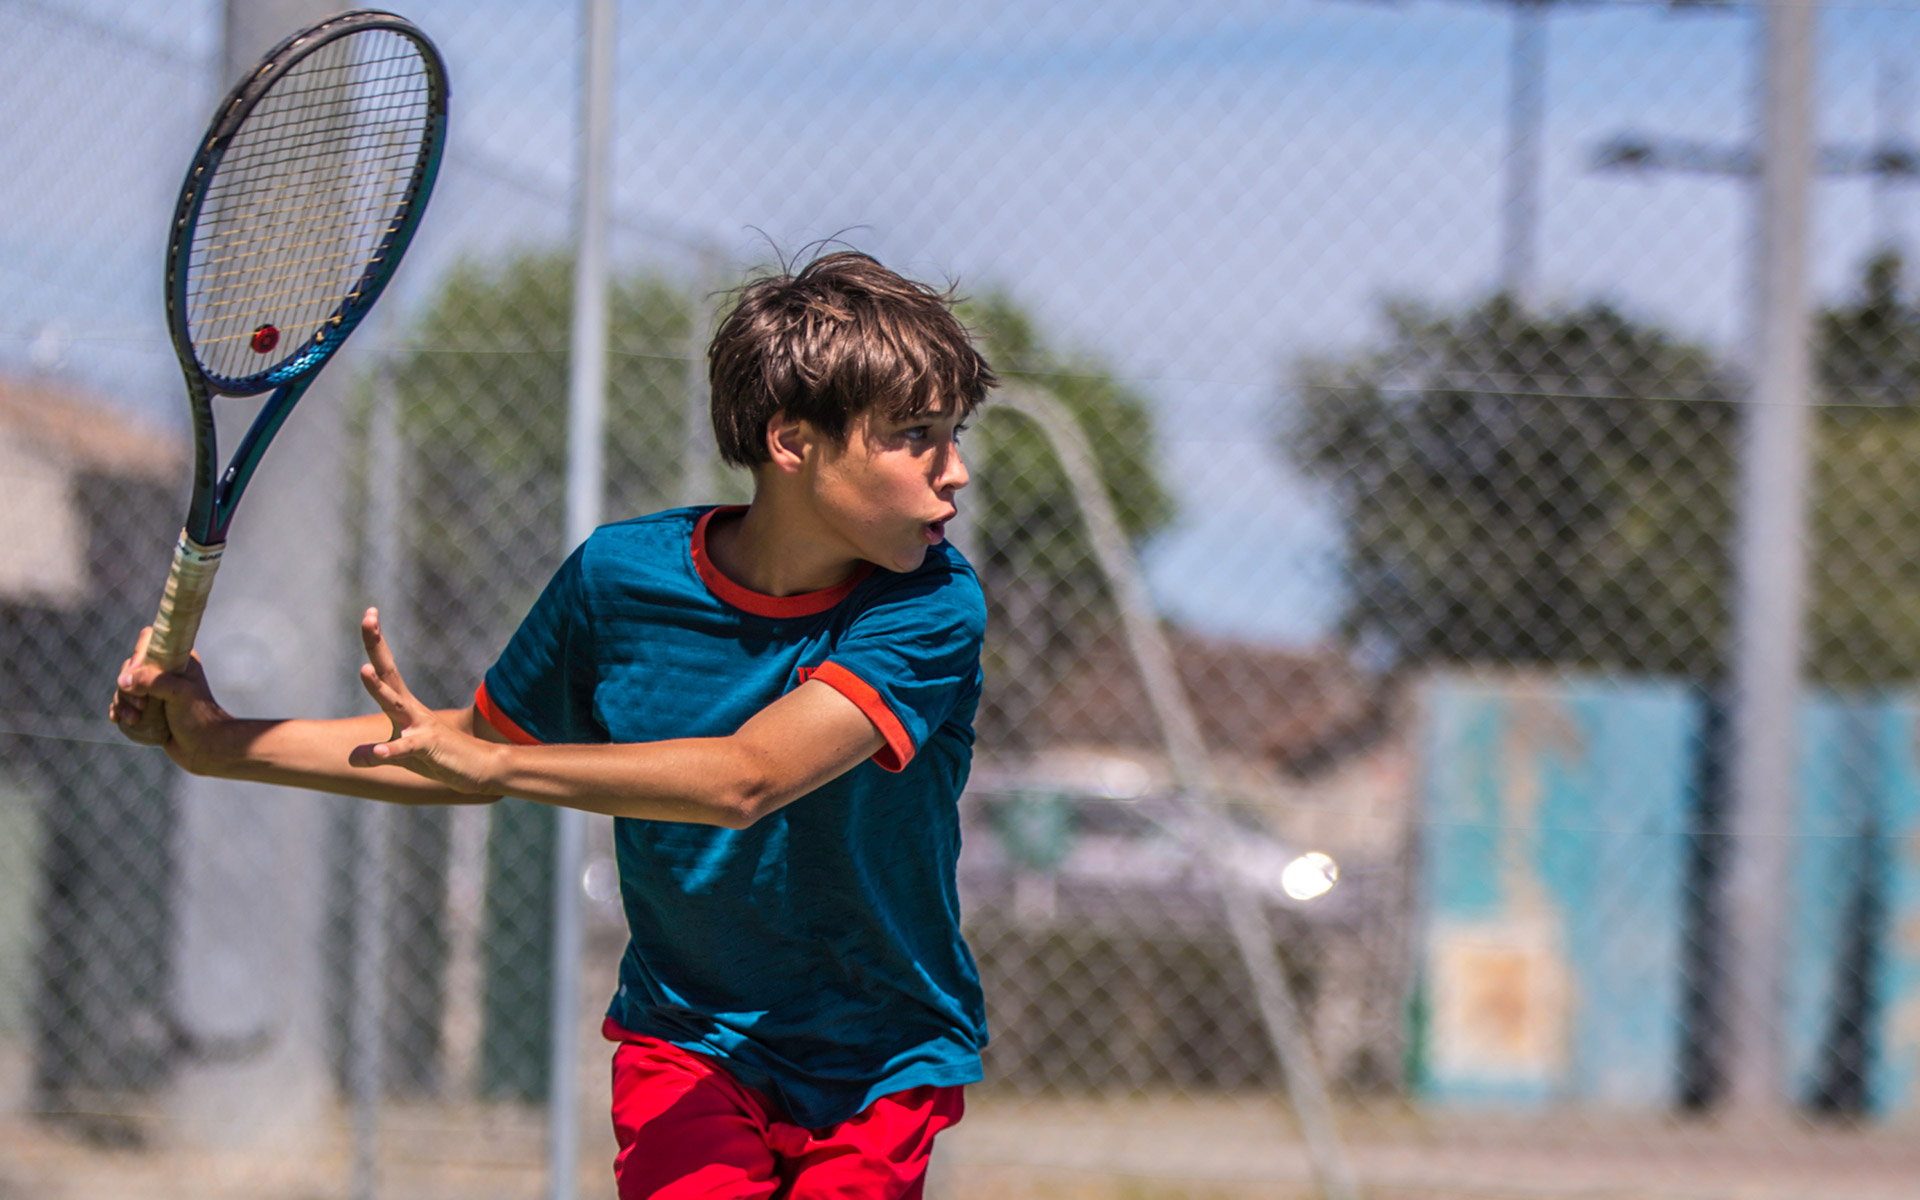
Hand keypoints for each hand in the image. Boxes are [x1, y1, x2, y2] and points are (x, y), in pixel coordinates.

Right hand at [111, 627, 234, 771]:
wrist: (206, 748)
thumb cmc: (198, 717)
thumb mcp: (177, 693)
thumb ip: (151, 681)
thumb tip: (122, 680)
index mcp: (178, 659)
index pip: (148, 642)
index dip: (138, 656)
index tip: (139, 676)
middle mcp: (165, 672)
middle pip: (130, 668)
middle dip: (128, 687)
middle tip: (142, 705)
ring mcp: (155, 692)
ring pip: (124, 688)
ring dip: (123, 703)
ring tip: (134, 719)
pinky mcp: (147, 710)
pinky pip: (123, 705)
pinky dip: (118, 711)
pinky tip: (118, 719)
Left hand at [350, 608, 501, 793]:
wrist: (483, 768)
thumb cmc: (442, 758)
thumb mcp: (405, 758)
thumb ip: (379, 754)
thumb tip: (351, 759)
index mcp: (405, 708)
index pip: (386, 671)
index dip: (376, 644)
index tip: (370, 614)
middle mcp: (412, 711)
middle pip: (389, 673)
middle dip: (377, 646)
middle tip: (369, 617)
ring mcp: (421, 728)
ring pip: (396, 706)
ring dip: (379, 688)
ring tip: (363, 670)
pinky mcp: (429, 749)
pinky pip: (409, 749)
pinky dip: (392, 750)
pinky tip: (377, 752)